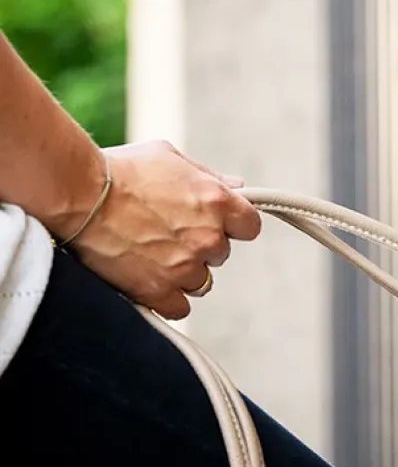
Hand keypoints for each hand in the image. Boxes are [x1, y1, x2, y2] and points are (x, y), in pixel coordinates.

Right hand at [70, 140, 261, 318]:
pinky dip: (167, 299)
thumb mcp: (171, 158)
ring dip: (183, 273)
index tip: (216, 224)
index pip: (250, 226)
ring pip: (201, 282)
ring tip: (152, 255)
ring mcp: (184, 267)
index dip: (233, 225)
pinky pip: (179, 308)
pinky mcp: (157, 291)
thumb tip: (238, 187)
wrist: (78, 195)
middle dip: (201, 246)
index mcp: (218, 202)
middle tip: (169, 234)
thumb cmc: (121, 171)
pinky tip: (150, 282)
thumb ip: (210, 177)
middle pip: (221, 254)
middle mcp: (208, 237)